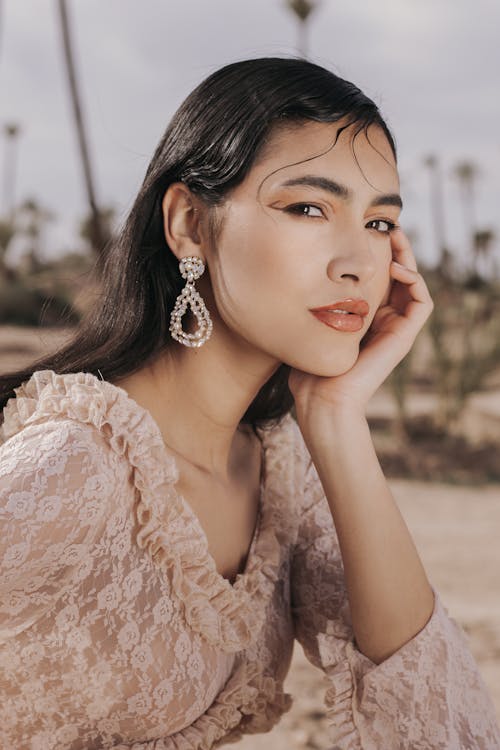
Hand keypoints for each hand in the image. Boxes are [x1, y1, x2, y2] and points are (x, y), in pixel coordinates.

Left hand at [288, 229, 432, 421]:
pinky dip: (416, 282)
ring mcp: (396, 329)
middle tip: (388, 226)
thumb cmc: (308, 370)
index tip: (364, 233)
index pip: (379, 279)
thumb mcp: (307, 327)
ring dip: (409, 260)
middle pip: (399, 277)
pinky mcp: (404, 337)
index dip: (377, 255)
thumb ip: (308, 306)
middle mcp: (383, 322)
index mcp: (364, 318)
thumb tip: (290, 277)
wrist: (322, 399)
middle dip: (396, 250)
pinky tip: (398, 268)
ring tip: (396, 239)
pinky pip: (422, 303)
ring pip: (414, 285)